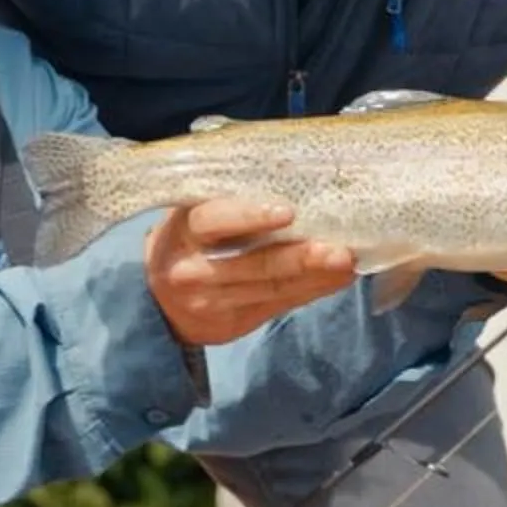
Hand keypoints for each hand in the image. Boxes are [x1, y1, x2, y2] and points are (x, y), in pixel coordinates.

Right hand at [144, 201, 355, 346]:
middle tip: (339, 250)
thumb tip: (301, 183)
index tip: (288, 211)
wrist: (159, 298)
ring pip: (271, 288)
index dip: (250, 215)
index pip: (215, 220)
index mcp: (185, 227)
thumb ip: (235, 203)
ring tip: (347, 262)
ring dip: (315, 276)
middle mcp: (195, 267)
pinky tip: (337, 279)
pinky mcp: (231, 322)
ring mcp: (211, 299)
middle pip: (253, 263)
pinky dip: (312, 291)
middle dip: (300, 256)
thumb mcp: (197, 214)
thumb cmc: (191, 240)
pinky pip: (278, 305)